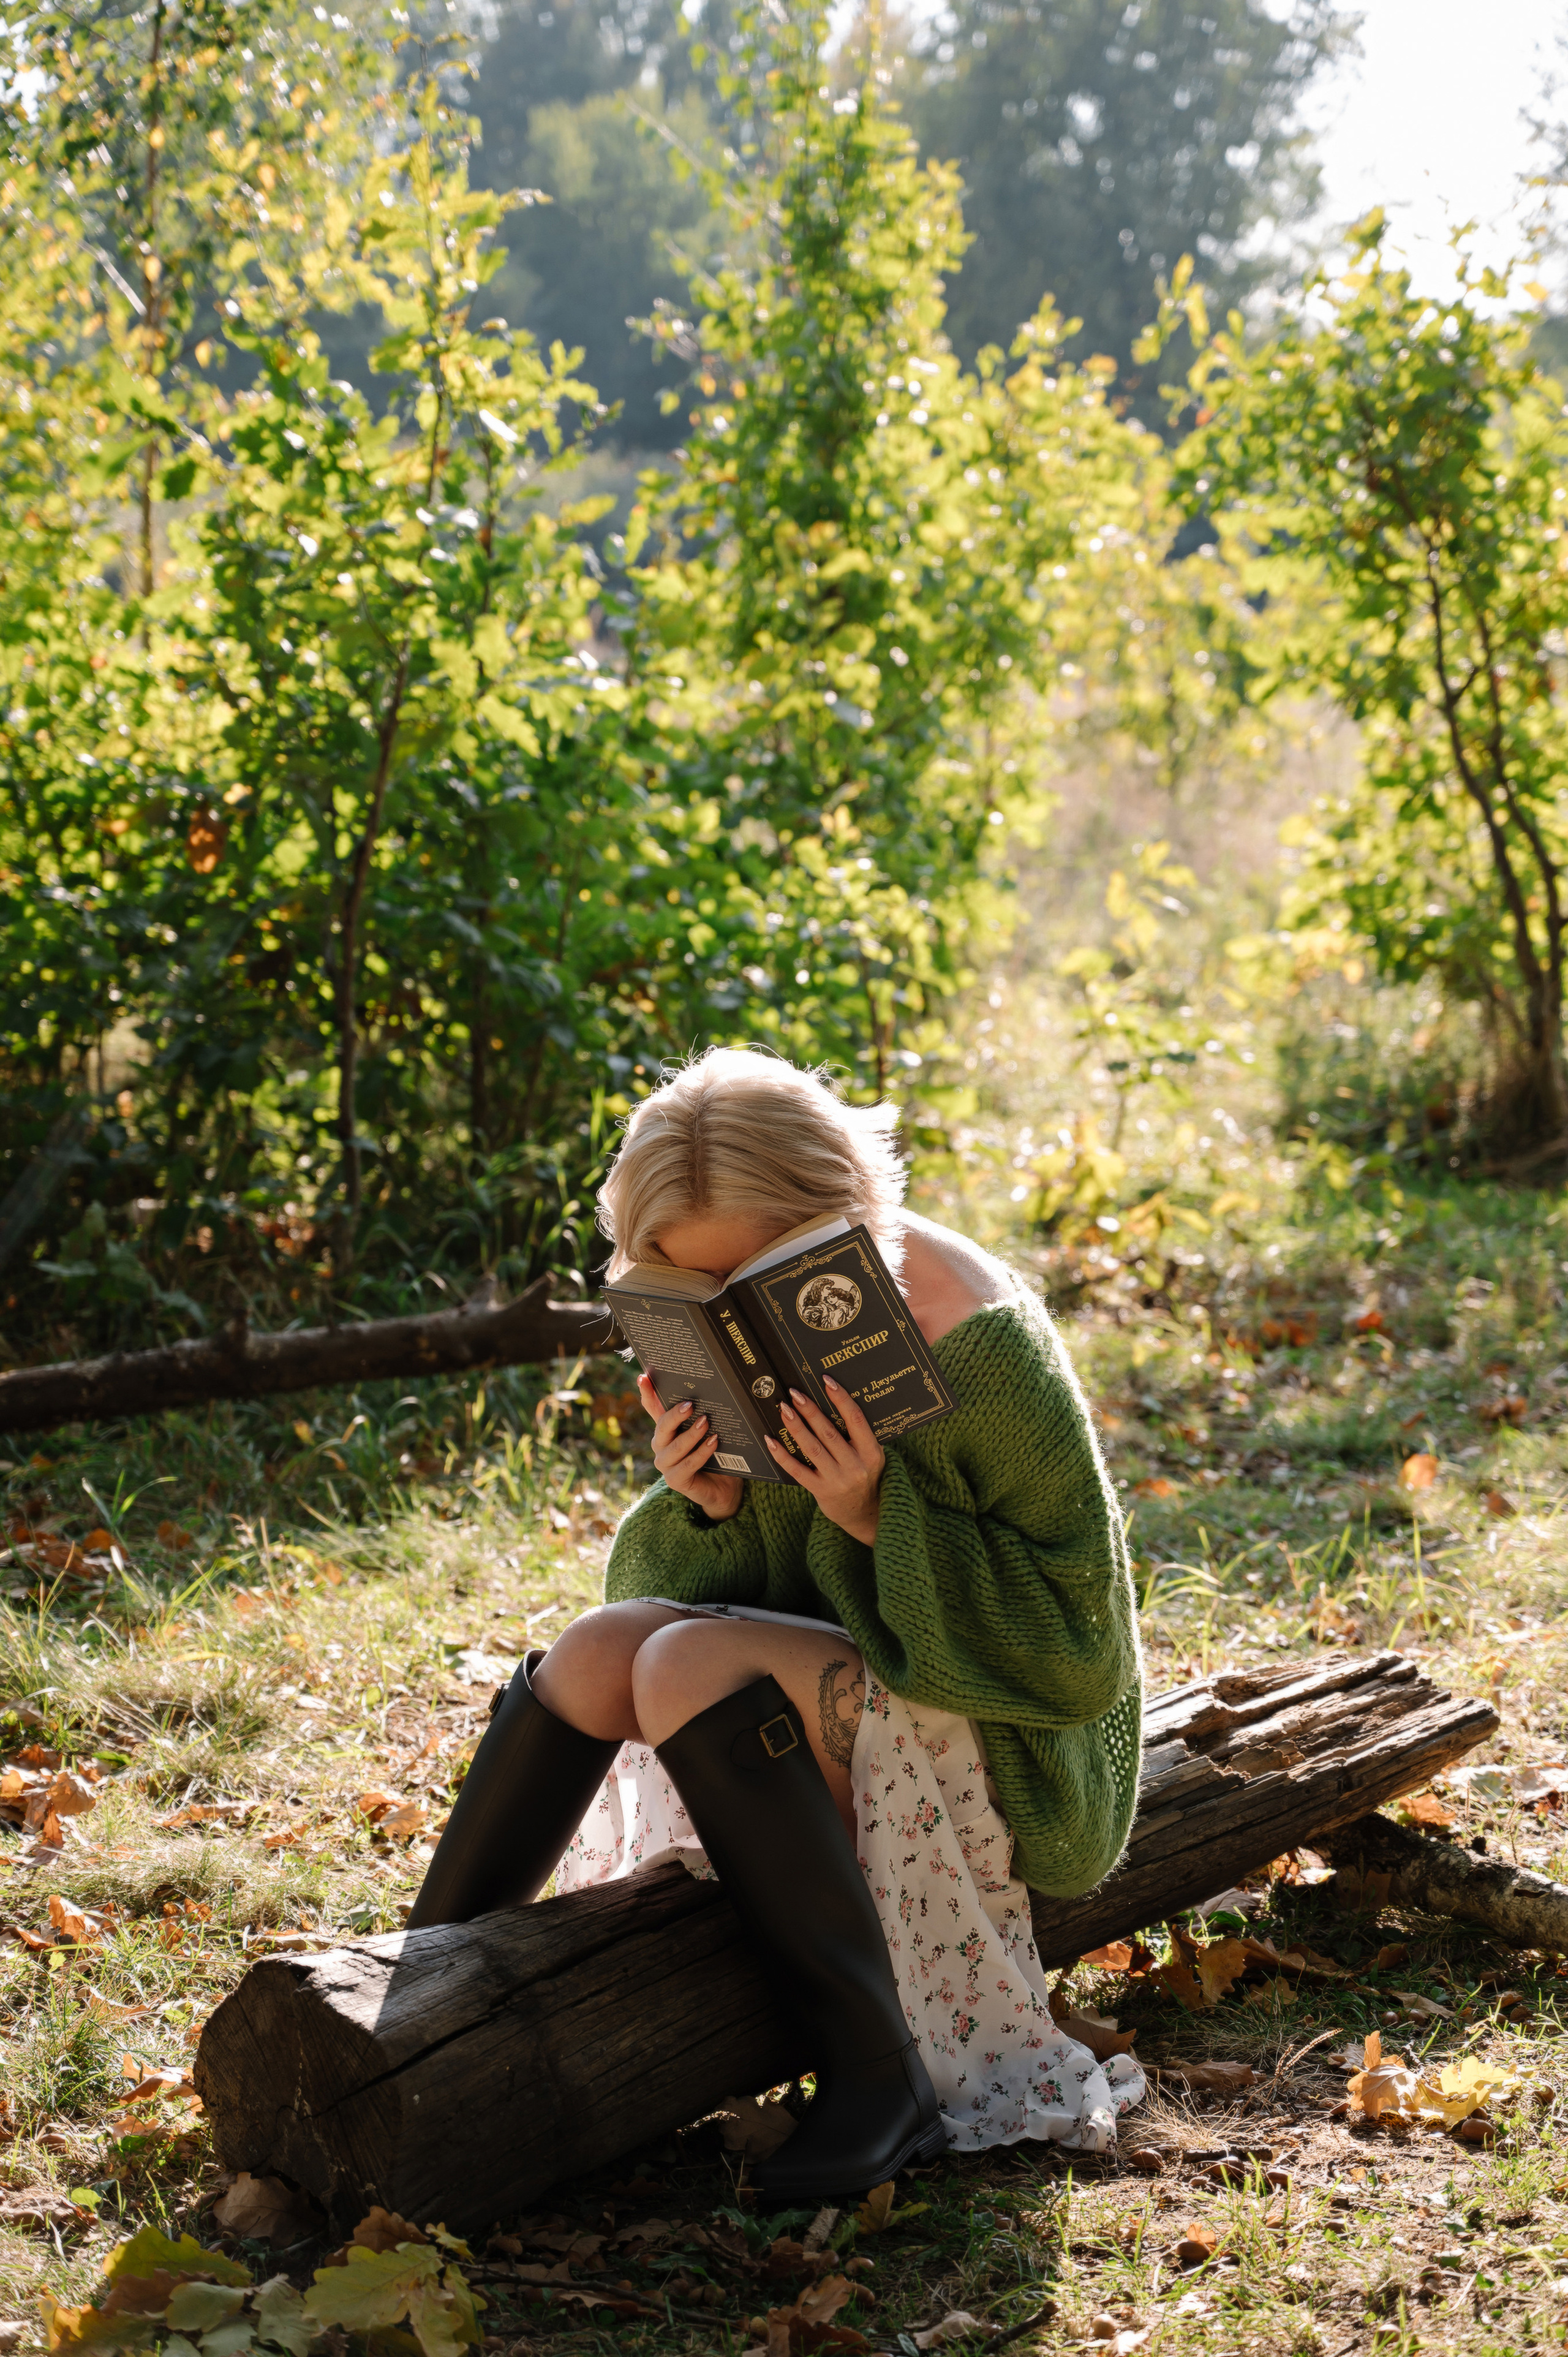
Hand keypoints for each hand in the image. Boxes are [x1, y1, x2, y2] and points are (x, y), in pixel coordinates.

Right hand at [638, 1374, 743, 1521]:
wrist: (723, 1486)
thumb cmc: (715, 1454)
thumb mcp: (707, 1430)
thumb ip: (700, 1414)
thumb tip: (706, 1389)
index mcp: (666, 1430)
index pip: (652, 1408)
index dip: (647, 1394)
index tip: (644, 1377)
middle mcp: (661, 1445)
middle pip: (662, 1426)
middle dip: (675, 1415)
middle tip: (691, 1405)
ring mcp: (665, 1464)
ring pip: (675, 1447)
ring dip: (692, 1434)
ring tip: (707, 1423)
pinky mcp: (674, 1480)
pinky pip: (687, 1465)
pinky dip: (701, 1453)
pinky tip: (713, 1443)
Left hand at [766, 1378, 883, 1544]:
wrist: (864, 1514)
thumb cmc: (866, 1476)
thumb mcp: (872, 1456)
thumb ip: (859, 1435)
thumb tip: (836, 1401)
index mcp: (872, 1452)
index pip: (856, 1419)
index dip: (841, 1398)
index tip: (826, 1381)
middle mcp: (855, 1466)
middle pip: (829, 1432)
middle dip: (810, 1411)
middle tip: (795, 1393)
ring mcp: (837, 1480)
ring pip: (812, 1448)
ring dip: (796, 1427)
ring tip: (784, 1409)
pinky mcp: (820, 1491)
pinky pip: (798, 1470)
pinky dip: (783, 1455)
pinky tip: (771, 1440)